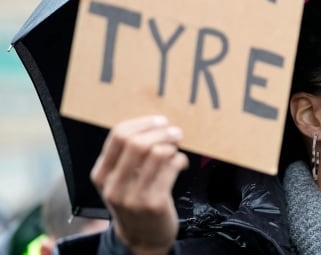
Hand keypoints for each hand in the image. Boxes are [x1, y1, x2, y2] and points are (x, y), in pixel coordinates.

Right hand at [90, 116, 188, 254]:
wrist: (142, 237)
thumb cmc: (135, 200)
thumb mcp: (121, 180)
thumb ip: (127, 156)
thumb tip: (154, 123)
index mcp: (101, 174)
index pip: (117, 136)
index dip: (142, 123)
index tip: (159, 121)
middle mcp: (113, 185)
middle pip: (137, 142)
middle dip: (161, 131)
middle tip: (175, 132)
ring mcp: (133, 196)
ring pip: (157, 153)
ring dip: (172, 144)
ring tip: (177, 148)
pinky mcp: (154, 203)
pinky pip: (171, 167)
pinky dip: (180, 160)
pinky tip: (180, 164)